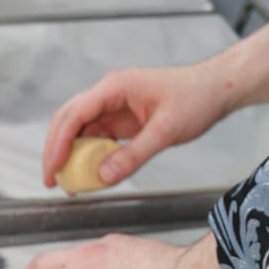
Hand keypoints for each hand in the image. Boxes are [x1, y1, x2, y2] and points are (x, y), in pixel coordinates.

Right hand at [42, 63, 224, 188]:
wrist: (216, 89)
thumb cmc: (196, 98)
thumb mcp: (167, 130)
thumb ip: (134, 155)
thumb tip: (103, 176)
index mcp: (116, 86)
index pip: (75, 113)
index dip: (59, 142)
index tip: (53, 167)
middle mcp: (110, 93)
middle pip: (69, 119)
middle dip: (55, 149)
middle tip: (51, 179)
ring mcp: (115, 105)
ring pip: (80, 129)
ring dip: (71, 153)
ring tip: (68, 182)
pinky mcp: (123, 118)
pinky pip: (97, 136)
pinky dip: (89, 154)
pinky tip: (89, 173)